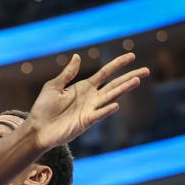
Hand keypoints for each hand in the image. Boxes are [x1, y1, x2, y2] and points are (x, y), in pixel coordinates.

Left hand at [26, 53, 147, 151]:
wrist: (37, 128)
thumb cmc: (44, 108)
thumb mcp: (54, 86)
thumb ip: (68, 73)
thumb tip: (78, 57)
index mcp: (84, 87)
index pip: (106, 73)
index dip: (118, 64)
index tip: (132, 56)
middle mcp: (91, 97)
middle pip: (114, 84)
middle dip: (130, 77)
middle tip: (146, 70)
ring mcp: (90, 109)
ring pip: (111, 97)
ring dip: (123, 89)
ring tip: (137, 81)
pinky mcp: (85, 121)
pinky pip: (98, 114)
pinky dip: (107, 110)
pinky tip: (116, 105)